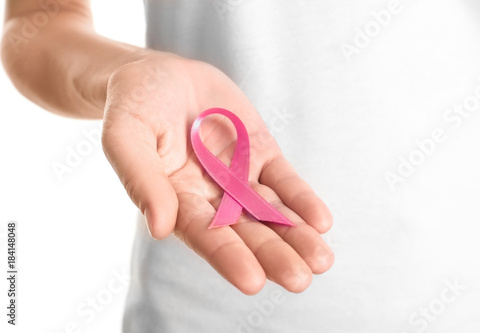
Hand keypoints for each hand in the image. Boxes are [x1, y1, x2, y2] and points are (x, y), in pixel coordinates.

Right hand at [101, 52, 333, 293]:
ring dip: (296, 235)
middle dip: (273, 255)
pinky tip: (320, 221)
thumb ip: (141, 179)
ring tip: (320, 260)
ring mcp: (239, 175)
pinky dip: (301, 199)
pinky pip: (283, 179)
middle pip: (246, 231)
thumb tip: (160, 227)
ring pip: (270, 210)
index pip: (205, 235)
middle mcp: (212, 196)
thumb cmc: (135, 105)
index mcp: (177, 200)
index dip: (228, 258)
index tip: (252, 281)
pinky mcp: (258, 152)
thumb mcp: (125, 135)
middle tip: (300, 280)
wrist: (161, 74)